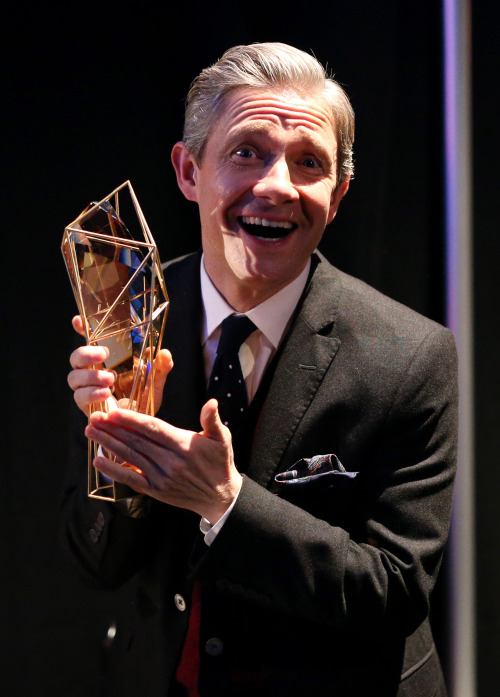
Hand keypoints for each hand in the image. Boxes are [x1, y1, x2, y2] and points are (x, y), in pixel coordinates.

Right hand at [67, 315, 172, 415]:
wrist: (138, 425)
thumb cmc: (144, 399)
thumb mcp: (156, 382)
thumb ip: (160, 368)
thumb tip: (165, 353)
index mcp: (106, 360)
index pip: (89, 341)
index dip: (81, 329)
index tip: (78, 320)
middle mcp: (92, 371)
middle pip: (75, 357)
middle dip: (86, 354)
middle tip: (103, 355)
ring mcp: (86, 388)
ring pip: (74, 377)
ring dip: (90, 376)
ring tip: (110, 380)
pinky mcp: (86, 405)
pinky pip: (80, 397)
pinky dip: (91, 394)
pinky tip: (106, 394)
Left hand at [85, 399, 242, 522]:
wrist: (221, 497)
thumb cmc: (220, 462)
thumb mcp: (222, 438)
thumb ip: (212, 420)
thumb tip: (211, 403)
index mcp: (183, 445)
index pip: (152, 429)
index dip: (131, 420)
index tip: (112, 412)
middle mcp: (170, 462)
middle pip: (136, 442)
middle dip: (112, 429)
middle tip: (93, 418)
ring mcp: (161, 477)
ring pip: (130, 457)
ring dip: (108, 444)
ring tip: (91, 432)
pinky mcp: (156, 490)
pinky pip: (131, 479)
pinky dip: (114, 471)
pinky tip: (98, 461)